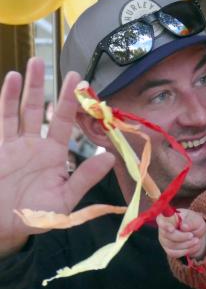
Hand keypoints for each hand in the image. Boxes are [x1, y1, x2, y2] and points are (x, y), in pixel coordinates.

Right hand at [0, 58, 114, 256]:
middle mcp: (37, 144)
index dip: (74, 103)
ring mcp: (16, 143)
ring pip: (23, 109)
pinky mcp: (0, 146)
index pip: (67, 123)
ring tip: (35, 62)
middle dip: (53, 88)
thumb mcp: (64, 199)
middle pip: (46, 109)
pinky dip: (7, 98)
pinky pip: (3, 118)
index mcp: (55, 155)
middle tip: (64, 66)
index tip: (84, 83)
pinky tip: (11, 78)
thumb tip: (110, 157)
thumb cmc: (34, 216)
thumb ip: (85, 177)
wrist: (2, 226)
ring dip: (29, 86)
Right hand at [157, 208, 205, 260]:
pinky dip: (186, 251)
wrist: (196, 234)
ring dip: (186, 244)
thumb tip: (183, 226)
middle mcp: (162, 228)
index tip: (172, 229)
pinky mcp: (167, 249)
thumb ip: (191, 222)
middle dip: (181, 237)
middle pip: (167, 235)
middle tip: (192, 236)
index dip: (165, 225)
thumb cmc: (194, 223)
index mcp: (167, 217)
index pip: (161, 220)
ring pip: (171, 245)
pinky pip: (174, 253)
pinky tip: (194, 246)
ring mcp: (164, 239)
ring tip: (197, 240)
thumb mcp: (196, 219)